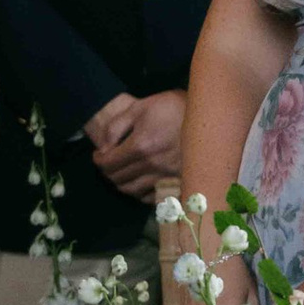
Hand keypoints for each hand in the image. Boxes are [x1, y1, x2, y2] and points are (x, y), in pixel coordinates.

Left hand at [85, 86, 184, 200]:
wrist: (205, 114)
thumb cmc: (170, 107)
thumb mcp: (139, 108)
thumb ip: (115, 128)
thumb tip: (104, 149)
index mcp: (141, 146)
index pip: (108, 164)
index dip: (98, 161)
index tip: (99, 155)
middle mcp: (153, 165)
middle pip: (118, 179)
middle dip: (108, 172)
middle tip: (109, 163)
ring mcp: (167, 176)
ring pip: (133, 191)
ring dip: (122, 183)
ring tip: (122, 172)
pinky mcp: (179, 181)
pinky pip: (152, 197)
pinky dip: (141, 192)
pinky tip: (140, 181)